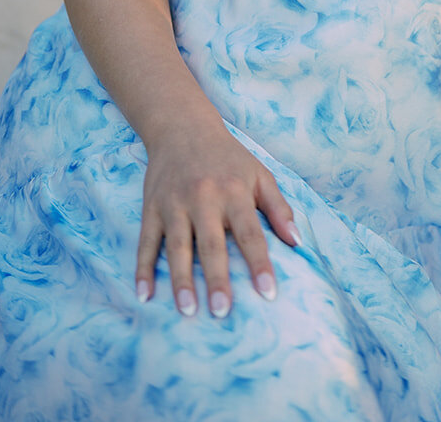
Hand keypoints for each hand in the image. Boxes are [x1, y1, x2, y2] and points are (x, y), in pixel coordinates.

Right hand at [135, 123, 300, 316]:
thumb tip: (297, 242)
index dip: (260, 263)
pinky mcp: (151, 208)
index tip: (268, 293)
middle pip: (211, 244)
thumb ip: (279, 207)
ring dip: (181, 280)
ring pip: (177, 247)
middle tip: (222, 312)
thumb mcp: (259, 174)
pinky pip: (146, 242)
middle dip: (217, 279)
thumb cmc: (228, 158)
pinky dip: (142, 268)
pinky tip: (144, 295)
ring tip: (187, 311)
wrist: (183, 127)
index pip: (250, 233)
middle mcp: (204, 198)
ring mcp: (174, 204)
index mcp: (234, 192)